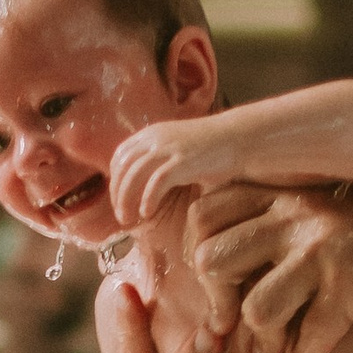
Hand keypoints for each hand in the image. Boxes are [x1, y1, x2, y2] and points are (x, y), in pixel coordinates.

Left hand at [108, 116, 227, 234]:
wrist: (238, 138)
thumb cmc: (210, 148)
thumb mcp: (176, 147)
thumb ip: (158, 159)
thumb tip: (142, 184)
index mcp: (152, 134)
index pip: (120, 156)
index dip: (114, 179)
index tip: (118, 198)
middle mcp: (156, 138)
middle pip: (123, 167)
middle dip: (117, 194)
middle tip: (121, 216)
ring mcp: (169, 149)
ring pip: (134, 175)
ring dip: (126, 199)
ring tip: (129, 218)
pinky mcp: (184, 161)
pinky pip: (157, 182)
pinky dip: (148, 199)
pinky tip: (147, 212)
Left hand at [188, 169, 352, 352]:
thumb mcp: (337, 188)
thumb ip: (288, 198)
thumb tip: (237, 219)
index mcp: (286, 189)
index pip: (206, 213)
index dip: (203, 252)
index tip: (223, 281)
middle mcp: (297, 213)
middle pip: (214, 261)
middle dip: (220, 301)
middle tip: (239, 323)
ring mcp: (323, 249)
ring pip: (255, 308)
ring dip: (264, 339)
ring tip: (280, 347)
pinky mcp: (351, 287)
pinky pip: (308, 338)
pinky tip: (324, 350)